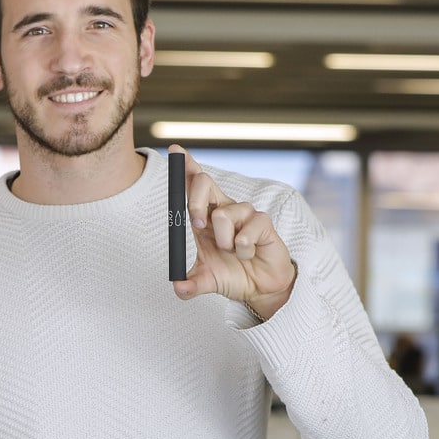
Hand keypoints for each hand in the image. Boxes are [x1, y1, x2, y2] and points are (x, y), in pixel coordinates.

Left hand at [170, 144, 296, 319]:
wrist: (260, 287)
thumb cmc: (231, 275)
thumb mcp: (205, 281)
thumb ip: (189, 284)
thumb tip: (178, 288)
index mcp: (204, 216)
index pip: (193, 186)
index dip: (185, 166)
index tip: (174, 150)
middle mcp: (222, 209)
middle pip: (204, 183)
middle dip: (194, 202)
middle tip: (198, 226)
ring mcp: (244, 214)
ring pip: (224, 214)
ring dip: (224, 241)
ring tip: (231, 252)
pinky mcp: (263, 223)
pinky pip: (246, 230)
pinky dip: (242, 248)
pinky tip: (248, 254)